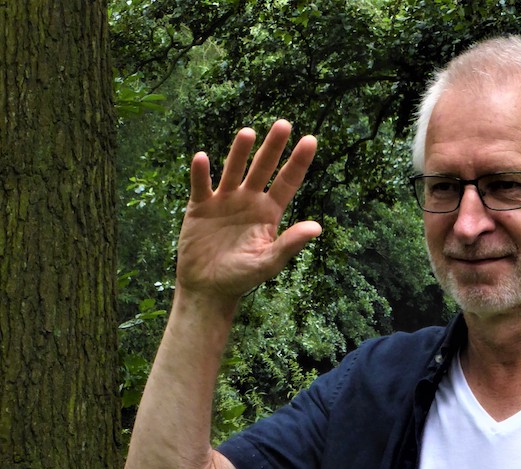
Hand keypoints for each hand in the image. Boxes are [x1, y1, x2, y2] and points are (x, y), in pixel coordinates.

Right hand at [176, 121, 321, 305]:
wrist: (208, 288)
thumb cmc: (241, 278)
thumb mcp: (268, 262)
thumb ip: (290, 243)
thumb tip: (317, 227)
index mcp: (268, 213)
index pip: (287, 182)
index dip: (298, 162)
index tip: (310, 140)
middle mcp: (248, 201)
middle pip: (262, 168)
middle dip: (273, 147)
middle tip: (284, 124)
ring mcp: (224, 201)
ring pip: (232, 169)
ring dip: (239, 152)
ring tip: (248, 133)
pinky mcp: (200, 206)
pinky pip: (201, 184)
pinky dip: (201, 172)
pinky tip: (203, 158)